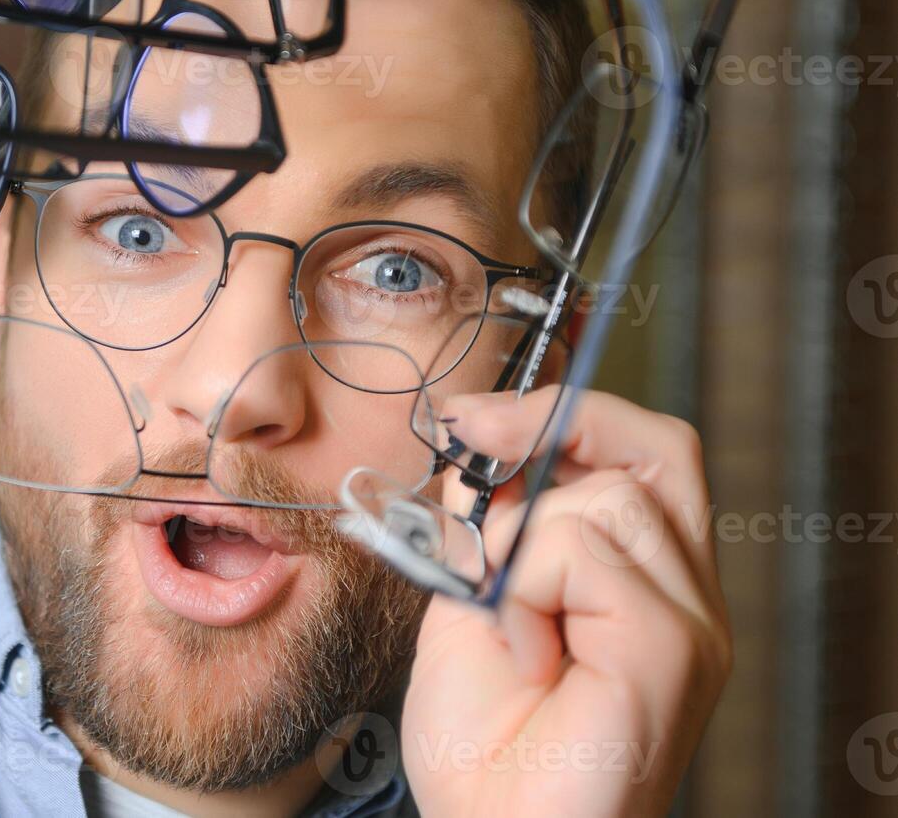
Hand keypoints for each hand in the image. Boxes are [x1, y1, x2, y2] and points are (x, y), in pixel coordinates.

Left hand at [399, 388, 730, 817]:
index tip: (469, 417)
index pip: (638, 452)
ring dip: (519, 544)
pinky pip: (585, 553)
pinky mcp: (676, 647)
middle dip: (555, 423)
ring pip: (606, 497)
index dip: (561, 413)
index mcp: (639, 579)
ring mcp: (690, 620)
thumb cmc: (483, 744)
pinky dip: (525, 589)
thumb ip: (485, 526)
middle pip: (655, 448)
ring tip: (508, 626)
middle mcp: (682, 593)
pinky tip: (525, 653)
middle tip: (475, 437)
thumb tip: (474, 446)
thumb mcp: (467, 602)